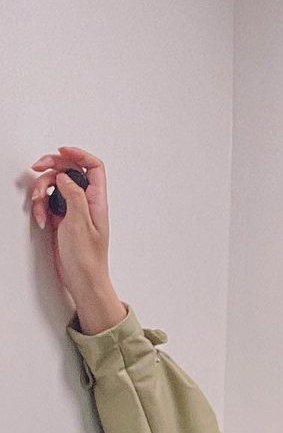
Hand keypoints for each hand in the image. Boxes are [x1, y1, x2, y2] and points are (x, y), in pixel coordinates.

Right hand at [28, 145, 113, 310]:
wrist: (82, 282)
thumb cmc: (87, 260)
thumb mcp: (80, 224)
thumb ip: (73, 195)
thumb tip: (64, 176)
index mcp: (97, 201)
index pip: (93, 167)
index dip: (78, 154)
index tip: (61, 150)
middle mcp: (86, 203)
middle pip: (69, 171)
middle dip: (51, 167)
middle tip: (37, 167)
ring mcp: (73, 210)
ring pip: (54, 187)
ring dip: (41, 192)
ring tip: (39, 206)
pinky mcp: (61, 219)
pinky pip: (47, 203)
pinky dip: (40, 207)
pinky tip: (41, 219)